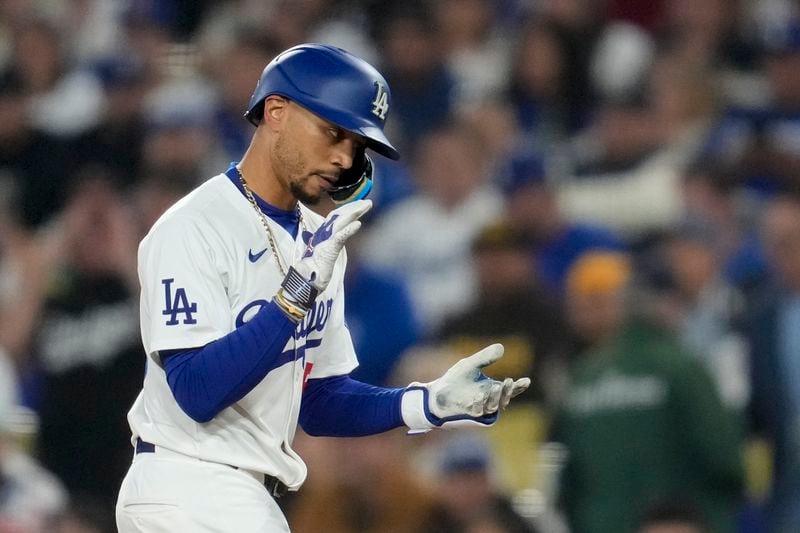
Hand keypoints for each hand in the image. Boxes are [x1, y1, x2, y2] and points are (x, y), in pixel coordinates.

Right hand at [275, 200, 370, 321]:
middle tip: (367, 202)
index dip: (348, 210)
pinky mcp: (328, 249)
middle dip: (354, 208)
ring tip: (366, 205)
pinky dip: (349, 229)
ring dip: (354, 213)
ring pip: (341, 222)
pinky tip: (358, 224)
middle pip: (341, 216)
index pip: (336, 217)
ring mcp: (326, 240)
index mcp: (323, 234)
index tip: (360, 205)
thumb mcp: (323, 254)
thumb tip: (327, 240)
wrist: (304, 281)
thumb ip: (327, 245)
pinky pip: (340, 237)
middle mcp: (324, 234)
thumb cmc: (312, 269)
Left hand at [401, 344, 530, 432]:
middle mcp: (489, 400)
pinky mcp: (469, 415)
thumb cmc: (455, 381)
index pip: (510, 389)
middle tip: (510, 381)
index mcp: (492, 389)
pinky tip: (478, 395)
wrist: (436, 394)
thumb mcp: (470, 365)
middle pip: (505, 399)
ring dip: (496, 397)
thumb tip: (502, 347)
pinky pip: (478, 411)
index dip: (519, 386)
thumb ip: (485, 357)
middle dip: (509, 391)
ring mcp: (480, 409)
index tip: (526, 381)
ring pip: (494, 406)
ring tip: (496, 386)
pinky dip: (480, 403)